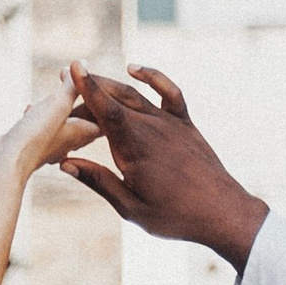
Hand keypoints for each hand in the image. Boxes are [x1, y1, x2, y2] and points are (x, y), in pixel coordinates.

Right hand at [0, 74, 97, 191]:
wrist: (6, 166)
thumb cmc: (36, 137)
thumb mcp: (58, 104)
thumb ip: (73, 86)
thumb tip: (85, 63)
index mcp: (85, 133)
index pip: (104, 112)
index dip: (102, 93)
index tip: (96, 76)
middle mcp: (72, 142)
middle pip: (84, 117)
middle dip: (80, 97)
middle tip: (75, 77)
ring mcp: (52, 147)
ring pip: (62, 123)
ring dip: (58, 105)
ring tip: (54, 88)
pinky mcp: (33, 149)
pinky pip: (42, 129)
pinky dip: (39, 116)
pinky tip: (29, 108)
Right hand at [61, 65, 268, 270]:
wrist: (222, 213)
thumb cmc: (176, 217)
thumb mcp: (131, 208)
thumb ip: (99, 182)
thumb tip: (66, 164)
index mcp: (135, 149)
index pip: (106, 110)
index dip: (88, 88)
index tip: (71, 67)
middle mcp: (152, 129)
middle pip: (115, 99)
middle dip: (89, 85)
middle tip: (62, 77)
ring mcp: (170, 123)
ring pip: (136, 94)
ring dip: (110, 83)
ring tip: (88, 77)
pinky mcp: (186, 124)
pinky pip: (169, 92)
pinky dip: (152, 76)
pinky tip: (134, 69)